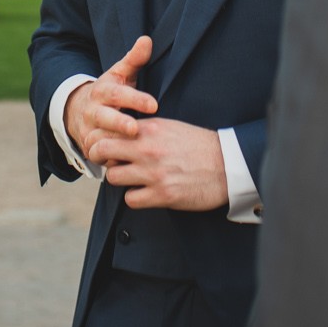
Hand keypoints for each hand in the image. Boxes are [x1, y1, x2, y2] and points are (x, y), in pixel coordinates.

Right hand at [64, 35, 157, 163]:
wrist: (78, 110)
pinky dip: (108, 161)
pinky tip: (123, 165)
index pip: (118, 94)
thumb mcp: (119, 73)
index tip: (153, 105)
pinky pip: (97, 156)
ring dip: (114, 145)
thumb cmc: (109, 91)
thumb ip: (134, 59)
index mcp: (103, 91)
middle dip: (119, 123)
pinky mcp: (89, 147)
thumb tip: (146, 39)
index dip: (135, 99)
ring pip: (99, 139)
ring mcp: (89, 130)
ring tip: (131, 151)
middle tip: (135, 129)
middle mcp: (93, 111)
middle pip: (105, 117)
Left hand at [87, 118, 228, 211]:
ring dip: (120, 178)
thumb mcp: (171, 127)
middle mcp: (148, 149)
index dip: (101, 138)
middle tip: (108, 162)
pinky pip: (131, 199)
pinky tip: (145, 192)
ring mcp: (154, 173)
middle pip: (102, 150)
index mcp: (150, 129)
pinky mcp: (162, 195)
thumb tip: (122, 134)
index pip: (108, 130)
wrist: (227, 164)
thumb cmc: (199, 145)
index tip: (103, 145)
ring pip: (113, 177)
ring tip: (132, 178)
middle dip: (100, 157)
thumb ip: (145, 130)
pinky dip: (135, 197)